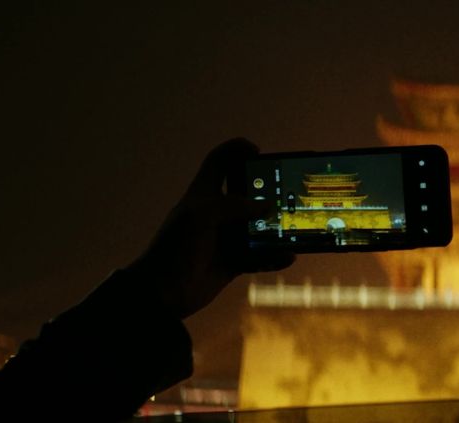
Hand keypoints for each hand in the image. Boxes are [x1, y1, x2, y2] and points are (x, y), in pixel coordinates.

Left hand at [126, 139, 294, 318]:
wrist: (162, 292)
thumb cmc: (175, 247)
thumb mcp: (201, 216)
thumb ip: (233, 206)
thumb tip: (266, 207)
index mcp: (203, 195)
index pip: (219, 162)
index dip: (236, 150)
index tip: (258, 151)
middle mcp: (216, 213)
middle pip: (247, 193)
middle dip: (268, 190)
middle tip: (289, 191)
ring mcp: (226, 238)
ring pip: (258, 227)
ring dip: (277, 228)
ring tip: (295, 227)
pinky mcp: (233, 261)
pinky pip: (260, 256)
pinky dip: (274, 257)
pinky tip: (288, 256)